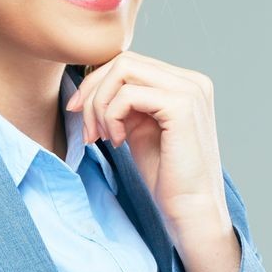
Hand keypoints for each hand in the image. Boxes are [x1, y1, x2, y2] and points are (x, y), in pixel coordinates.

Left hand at [65, 50, 228, 240]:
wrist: (192, 210)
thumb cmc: (167, 177)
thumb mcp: (140, 129)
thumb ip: (127, 102)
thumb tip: (94, 83)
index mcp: (185, 84)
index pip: (130, 63)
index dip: (97, 84)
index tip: (79, 114)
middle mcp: (192, 81)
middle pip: (123, 61)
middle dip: (93, 93)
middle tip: (87, 130)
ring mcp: (190, 90)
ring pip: (122, 71)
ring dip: (100, 105)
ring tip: (102, 137)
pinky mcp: (182, 105)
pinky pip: (127, 94)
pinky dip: (111, 116)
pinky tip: (118, 142)